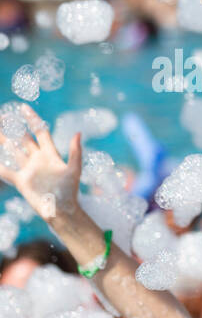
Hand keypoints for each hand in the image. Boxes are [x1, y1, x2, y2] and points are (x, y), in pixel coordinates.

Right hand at [0, 105, 82, 221]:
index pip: (39, 132)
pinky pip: (5, 171)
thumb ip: (75, 151)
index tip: (23, 108)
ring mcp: (28, 169)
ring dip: (3, 140)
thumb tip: (79, 133)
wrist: (62, 209)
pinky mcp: (20, 181)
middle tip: (3, 115)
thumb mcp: (74, 169)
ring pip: (12, 151)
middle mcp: (37, 159)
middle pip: (23, 139)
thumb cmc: (70, 190)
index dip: (32, 120)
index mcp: (50, 154)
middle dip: (13, 127)